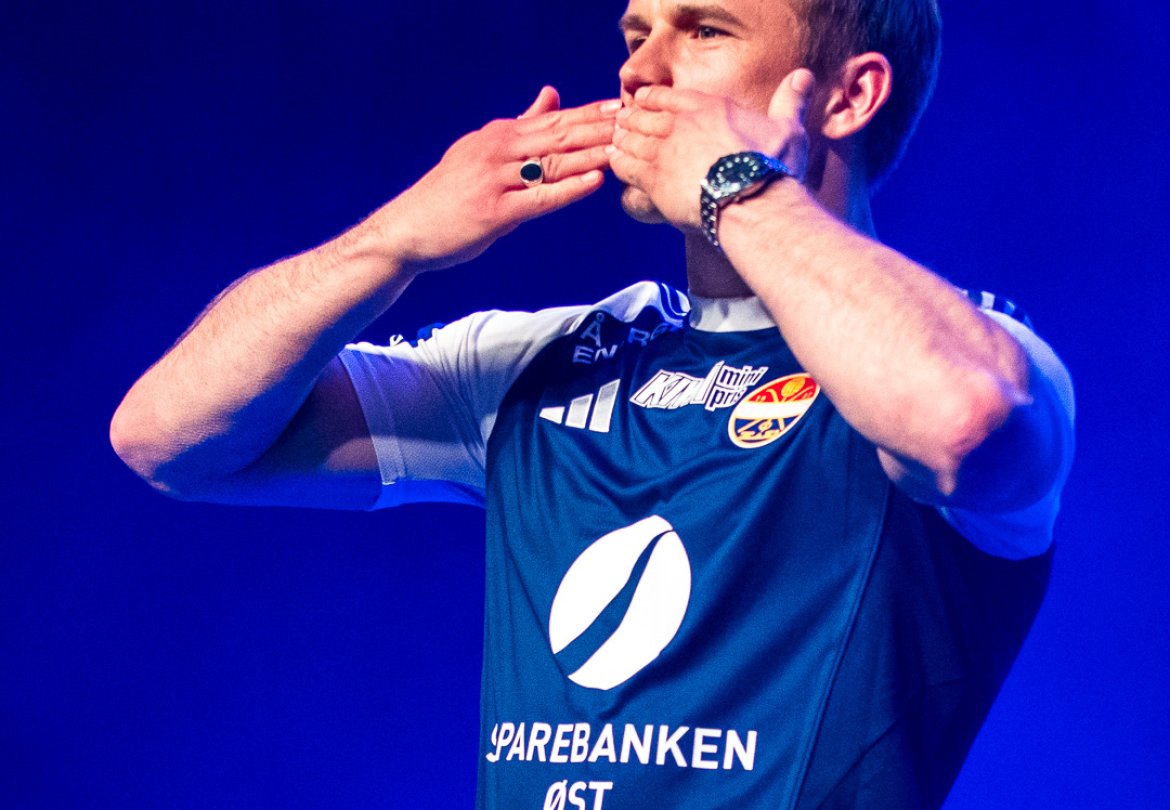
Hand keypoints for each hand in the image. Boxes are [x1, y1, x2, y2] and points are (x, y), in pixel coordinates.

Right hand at [379, 87, 619, 272]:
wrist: (407, 229)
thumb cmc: (448, 195)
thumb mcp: (482, 150)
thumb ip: (520, 126)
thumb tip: (551, 95)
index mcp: (498, 135)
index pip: (552, 120)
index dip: (589, 113)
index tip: (622, 106)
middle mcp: (497, 151)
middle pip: (557, 135)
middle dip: (598, 128)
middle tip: (634, 120)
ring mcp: (495, 180)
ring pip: (552, 163)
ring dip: (591, 154)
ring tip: (624, 148)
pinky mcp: (494, 212)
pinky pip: (538, 197)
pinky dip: (568, 189)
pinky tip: (593, 182)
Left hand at [608, 69, 814, 230]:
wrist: (753, 203)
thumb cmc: (772, 169)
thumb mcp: (788, 128)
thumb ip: (789, 101)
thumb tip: (803, 76)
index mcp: (708, 107)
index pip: (667, 95)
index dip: (651, 98)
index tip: (643, 102)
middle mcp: (681, 123)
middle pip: (643, 115)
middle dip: (631, 119)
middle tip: (622, 122)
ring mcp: (664, 150)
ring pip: (631, 139)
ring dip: (621, 140)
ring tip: (616, 142)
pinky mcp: (653, 178)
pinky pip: (625, 165)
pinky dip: (618, 163)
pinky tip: (615, 164)